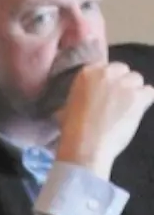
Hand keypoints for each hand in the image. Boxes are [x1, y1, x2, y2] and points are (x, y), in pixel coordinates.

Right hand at [56, 61, 153, 177]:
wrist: (86, 147)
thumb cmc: (72, 130)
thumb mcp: (69, 105)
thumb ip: (83, 94)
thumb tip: (89, 97)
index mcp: (86, 73)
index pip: (105, 68)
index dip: (107, 81)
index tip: (104, 93)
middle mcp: (107, 73)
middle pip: (123, 70)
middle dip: (121, 83)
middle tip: (116, 101)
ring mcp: (124, 84)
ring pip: (137, 80)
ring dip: (133, 92)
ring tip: (126, 108)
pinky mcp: (138, 96)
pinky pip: (149, 92)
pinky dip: (144, 101)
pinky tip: (135, 112)